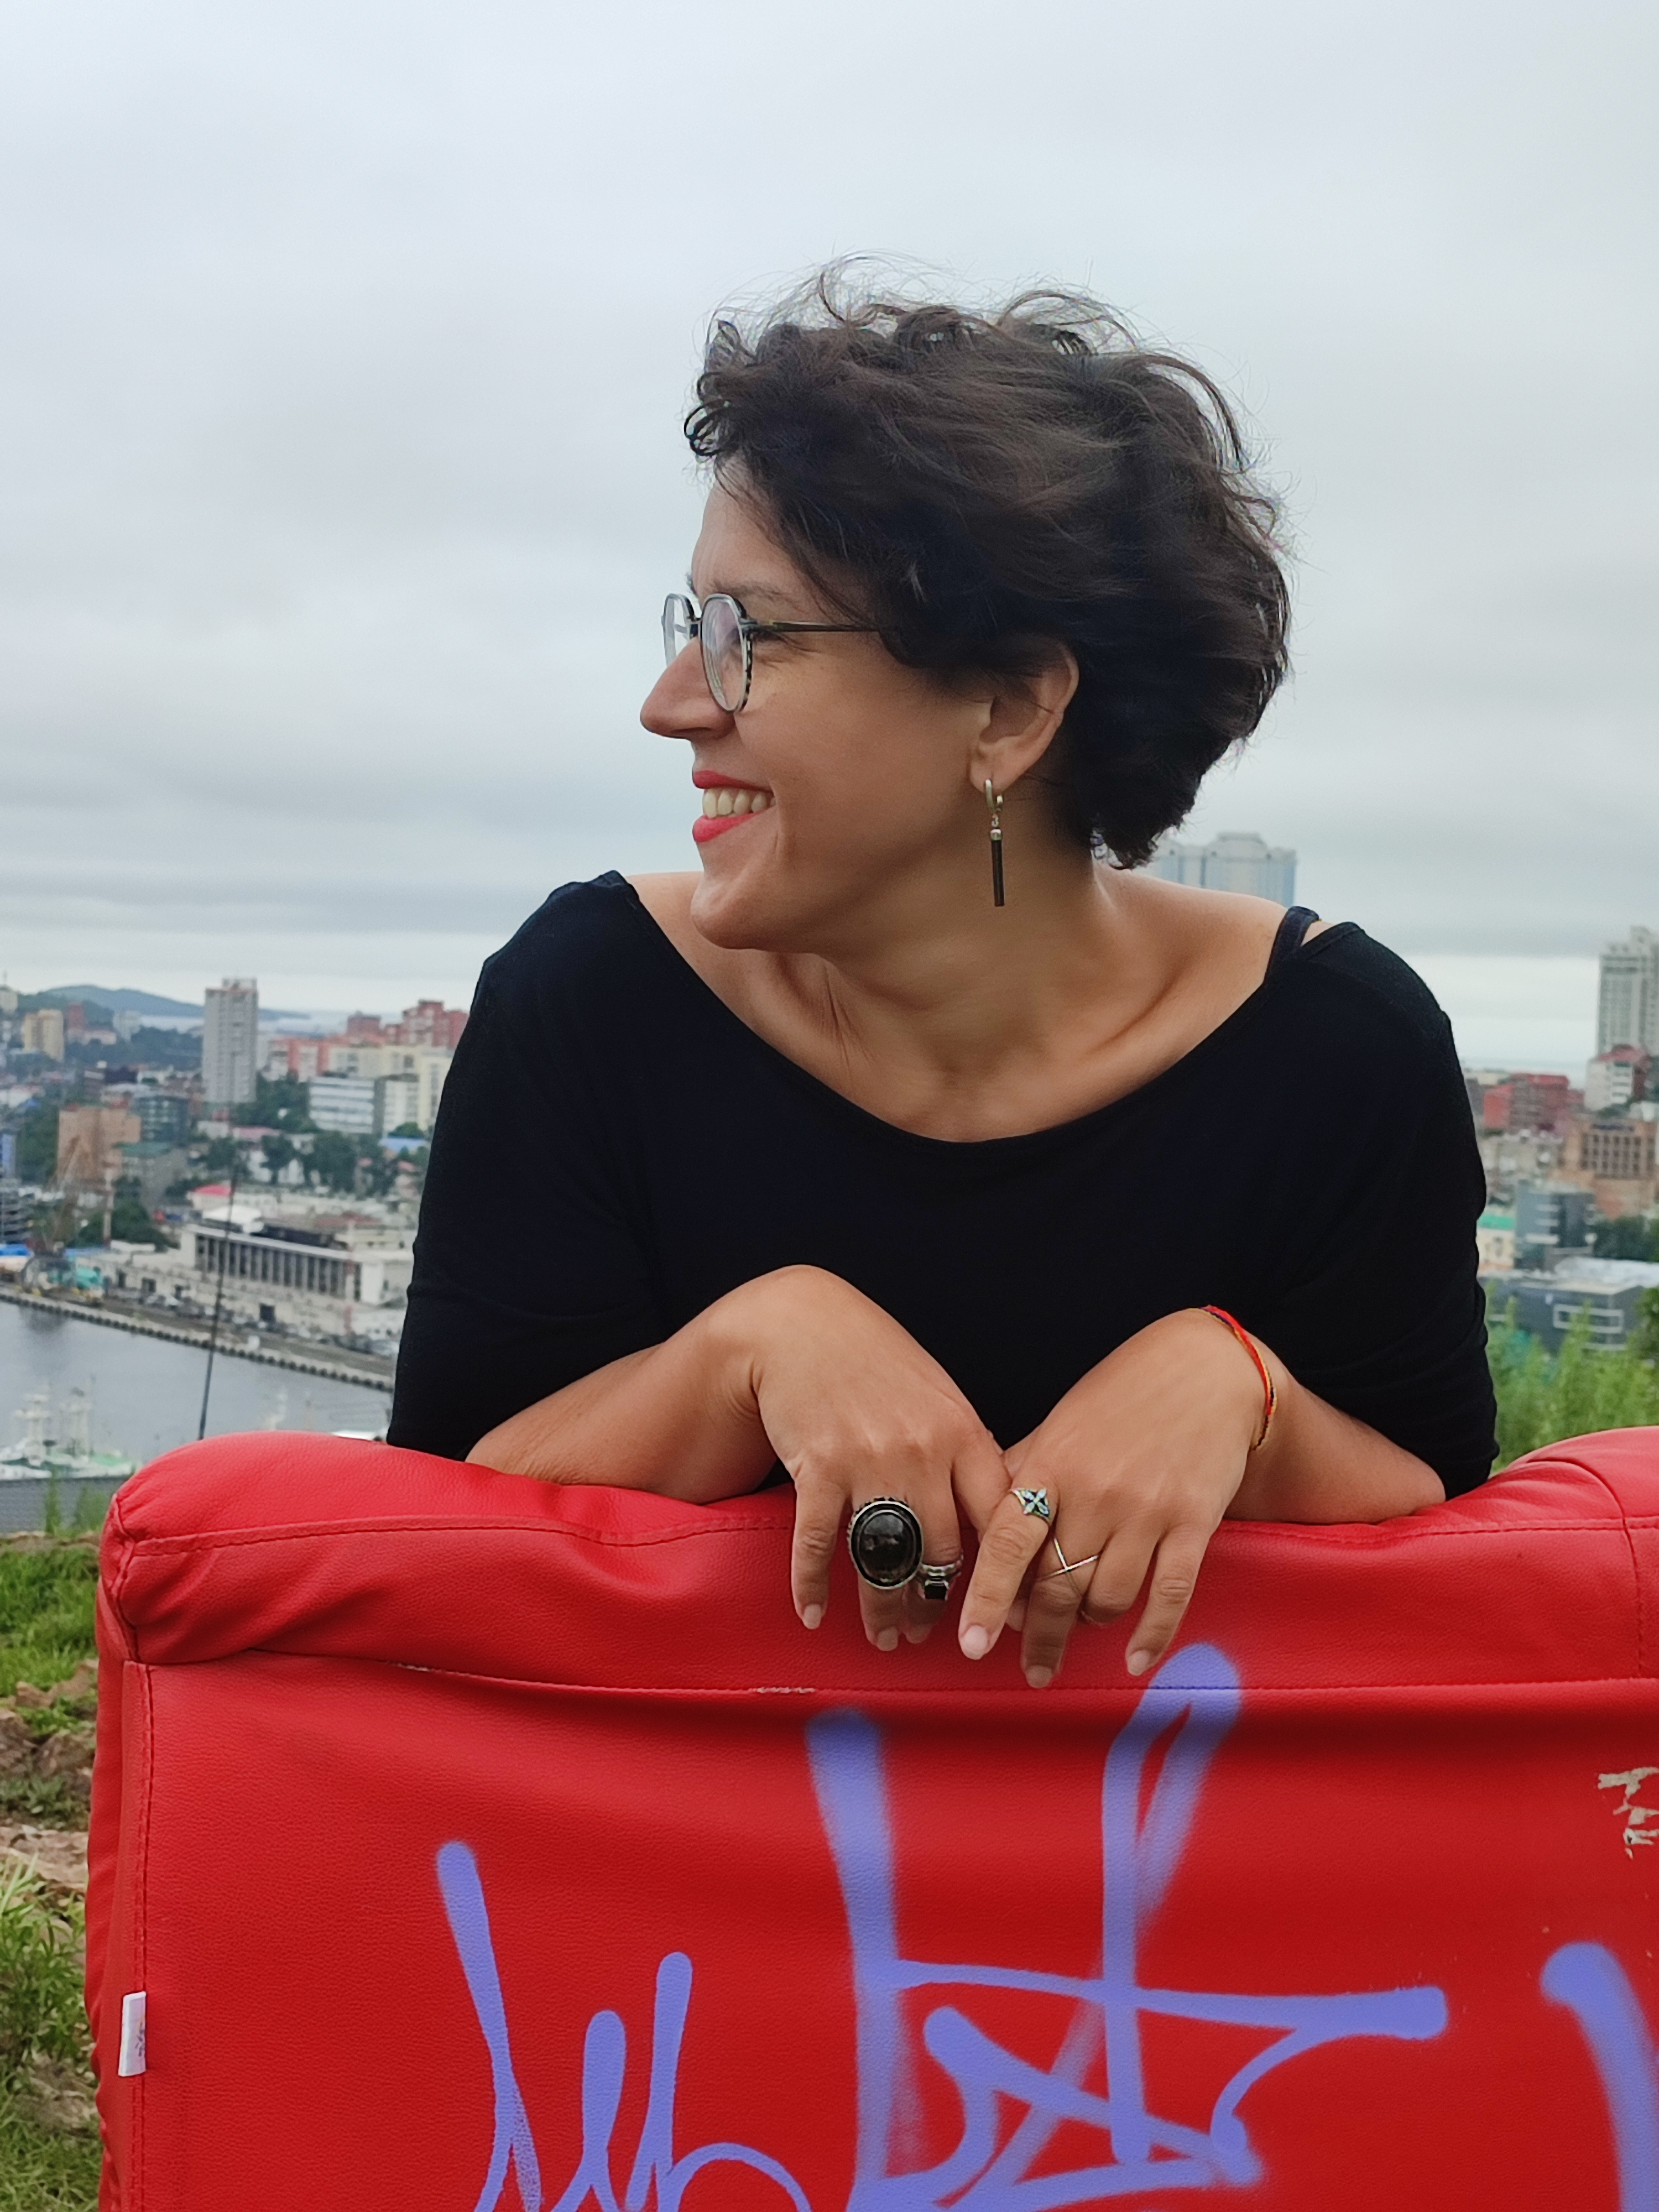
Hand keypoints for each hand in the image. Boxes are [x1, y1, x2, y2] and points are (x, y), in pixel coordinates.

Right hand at [726, 1266, 1010, 1648]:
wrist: (803, 1323)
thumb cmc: (877, 1363)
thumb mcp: (938, 1398)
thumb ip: (966, 1455)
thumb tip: (997, 1521)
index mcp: (964, 1434)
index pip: (1002, 1519)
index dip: (1008, 1575)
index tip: (1007, 1614)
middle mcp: (924, 1451)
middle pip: (944, 1554)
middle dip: (937, 1606)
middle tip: (928, 1636)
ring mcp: (870, 1460)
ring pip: (886, 1559)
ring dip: (883, 1611)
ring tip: (884, 1637)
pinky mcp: (819, 1467)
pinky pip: (820, 1544)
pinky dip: (813, 1586)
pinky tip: (813, 1613)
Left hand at [956, 1308, 1268, 1686]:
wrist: (1205, 1369)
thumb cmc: (1120, 1396)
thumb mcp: (1059, 1426)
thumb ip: (1020, 1475)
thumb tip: (980, 1531)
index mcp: (1050, 1465)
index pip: (1007, 1542)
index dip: (985, 1596)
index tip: (970, 1643)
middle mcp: (1094, 1492)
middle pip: (1055, 1585)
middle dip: (1039, 1636)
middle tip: (1032, 1669)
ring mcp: (1146, 1510)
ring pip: (1106, 1598)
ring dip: (1089, 1624)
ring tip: (1083, 1626)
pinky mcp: (1193, 1523)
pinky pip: (1168, 1594)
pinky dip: (1151, 1634)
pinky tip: (1135, 1659)